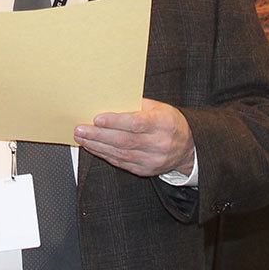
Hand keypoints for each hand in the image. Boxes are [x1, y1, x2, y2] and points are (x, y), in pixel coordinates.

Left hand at [74, 98, 195, 177]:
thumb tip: (108, 100)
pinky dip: (104, 155)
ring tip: (81, 138)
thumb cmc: (168, 122)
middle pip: (124, 140)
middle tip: (80, 129)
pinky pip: (121, 163)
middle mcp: (159, 143)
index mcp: (163, 123)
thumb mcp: (158, 107)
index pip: (136, 123)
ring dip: (97, 146)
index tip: (97, 119)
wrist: (188, 147)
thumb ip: (135, 104)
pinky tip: (93, 147)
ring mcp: (153, 159)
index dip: (115, 122)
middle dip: (98, 135)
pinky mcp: (146, 170)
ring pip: (120, 154)